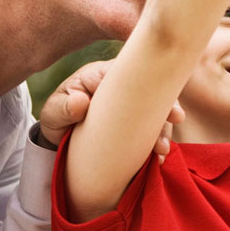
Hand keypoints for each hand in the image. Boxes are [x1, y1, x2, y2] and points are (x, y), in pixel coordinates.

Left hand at [39, 60, 184, 162]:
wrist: (58, 138)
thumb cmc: (57, 117)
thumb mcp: (53, 111)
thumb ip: (64, 107)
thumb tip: (81, 102)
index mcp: (103, 75)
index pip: (129, 72)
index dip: (148, 81)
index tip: (155, 97)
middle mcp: (123, 87)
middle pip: (151, 90)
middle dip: (167, 104)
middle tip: (176, 119)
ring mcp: (133, 107)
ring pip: (157, 112)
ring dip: (164, 129)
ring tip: (162, 150)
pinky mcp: (137, 125)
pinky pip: (153, 130)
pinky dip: (158, 142)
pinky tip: (158, 159)